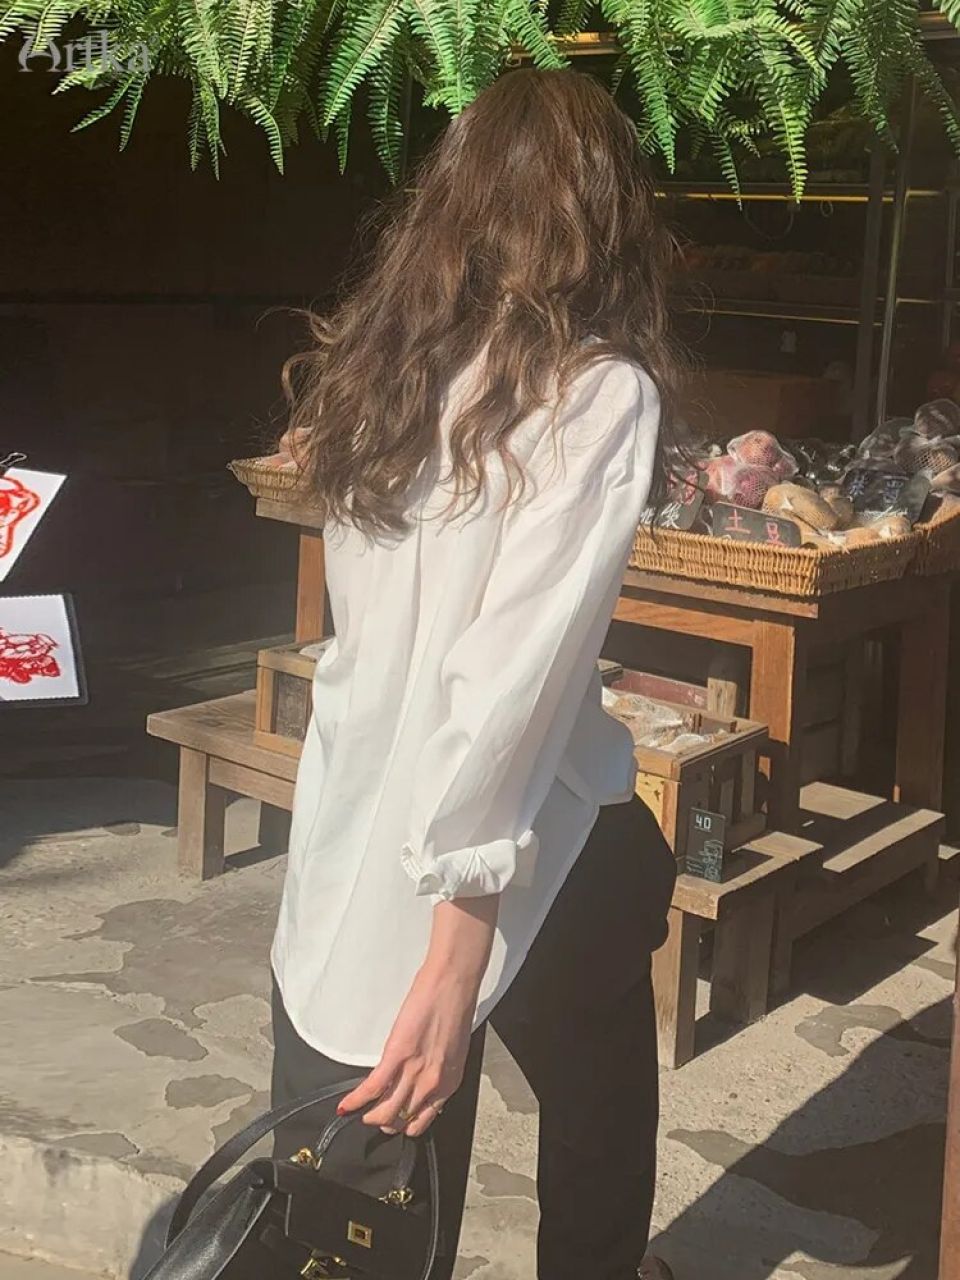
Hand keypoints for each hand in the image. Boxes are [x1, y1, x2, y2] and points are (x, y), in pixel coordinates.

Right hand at [336, 964, 474, 1135]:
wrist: (452, 985)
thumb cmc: (456, 1009)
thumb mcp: (453, 1051)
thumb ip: (439, 1070)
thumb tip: (423, 1079)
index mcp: (448, 1083)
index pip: (421, 1122)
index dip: (404, 1126)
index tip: (396, 1122)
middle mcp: (432, 1084)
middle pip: (400, 1121)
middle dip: (385, 1123)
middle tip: (375, 1116)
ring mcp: (414, 1072)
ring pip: (384, 1113)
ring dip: (369, 1116)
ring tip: (361, 1112)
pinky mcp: (396, 1055)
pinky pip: (372, 1088)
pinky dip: (355, 1100)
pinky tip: (346, 1104)